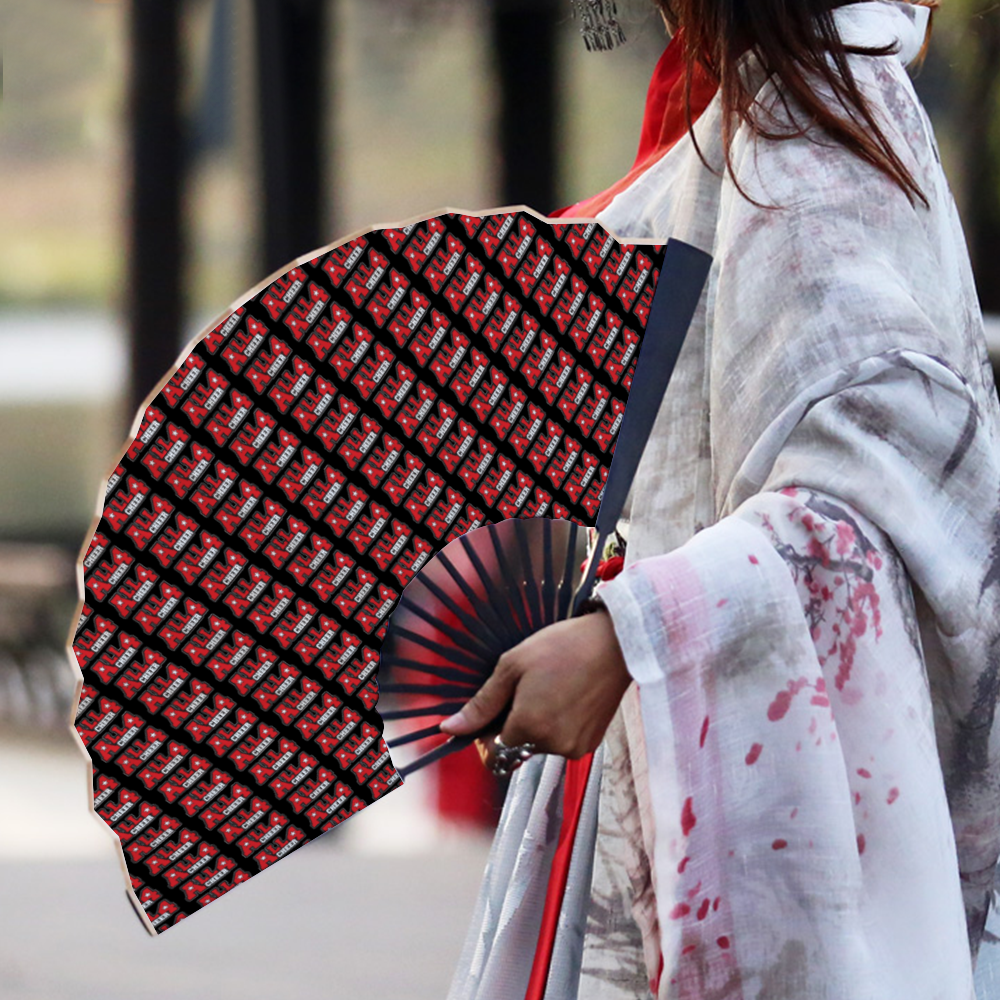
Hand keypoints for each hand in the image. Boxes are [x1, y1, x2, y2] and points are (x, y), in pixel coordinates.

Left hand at [438, 608, 631, 769]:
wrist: (616, 644)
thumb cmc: (562, 647)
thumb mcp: (513, 666)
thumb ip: (482, 703)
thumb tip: (450, 728)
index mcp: (529, 728)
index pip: (492, 752)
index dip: (486, 734)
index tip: (493, 711)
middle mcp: (552, 746)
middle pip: (515, 748)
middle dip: (512, 725)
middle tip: (524, 689)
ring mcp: (574, 748)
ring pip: (538, 746)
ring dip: (535, 725)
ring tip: (549, 688)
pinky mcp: (590, 744)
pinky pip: (560, 742)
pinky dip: (556, 726)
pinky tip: (566, 696)